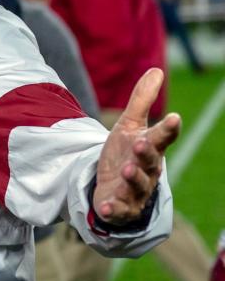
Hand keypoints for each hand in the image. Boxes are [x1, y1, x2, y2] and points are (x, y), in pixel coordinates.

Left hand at [92, 68, 180, 224]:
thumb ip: (142, 100)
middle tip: (141, 142)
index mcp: (150, 148)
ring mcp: (134, 190)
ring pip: (137, 185)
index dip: (168, 129)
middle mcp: (147, 170)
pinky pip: (118, 210)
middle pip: (150, 161)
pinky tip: (106, 207)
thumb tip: (156, 70)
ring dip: (132, 177)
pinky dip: (113, 209)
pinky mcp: (120, 207)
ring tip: (125, 169)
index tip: (174, 117)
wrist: (114, 187)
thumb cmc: (126, 153)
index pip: (162, 137)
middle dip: (147, 152)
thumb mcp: (129, 125)